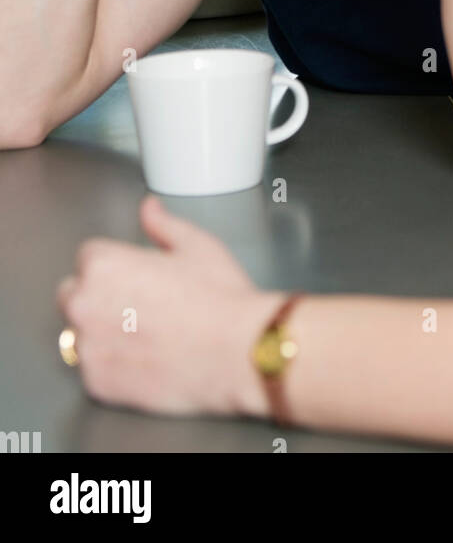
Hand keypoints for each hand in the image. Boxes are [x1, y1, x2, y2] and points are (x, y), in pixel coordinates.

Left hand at [56, 195, 286, 418]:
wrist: (238, 353)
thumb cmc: (220, 299)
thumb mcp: (196, 245)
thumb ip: (162, 224)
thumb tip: (149, 208)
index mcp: (105, 265)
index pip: (89, 255)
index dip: (117, 262)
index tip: (136, 274)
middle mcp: (86, 305)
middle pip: (74, 293)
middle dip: (99, 295)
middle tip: (140, 303)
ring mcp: (88, 348)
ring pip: (80, 334)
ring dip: (101, 331)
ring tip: (145, 334)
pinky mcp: (97, 384)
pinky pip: (93, 369)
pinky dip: (112, 365)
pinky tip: (145, 357)